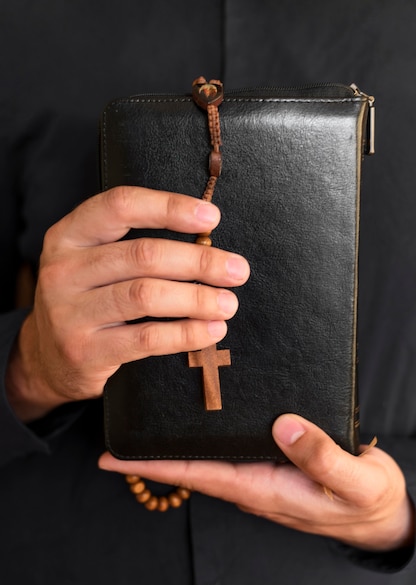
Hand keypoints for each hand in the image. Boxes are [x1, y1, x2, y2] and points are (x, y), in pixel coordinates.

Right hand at [6, 186, 249, 420]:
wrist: (49, 358)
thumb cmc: (89, 300)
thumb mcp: (95, 263)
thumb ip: (135, 246)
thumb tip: (206, 238)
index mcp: (68, 236)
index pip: (120, 206)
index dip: (169, 207)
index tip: (212, 217)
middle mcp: (63, 270)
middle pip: (143, 255)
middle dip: (199, 261)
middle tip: (237, 270)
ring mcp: (69, 313)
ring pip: (146, 296)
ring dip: (197, 299)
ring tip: (228, 303)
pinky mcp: (85, 351)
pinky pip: (146, 339)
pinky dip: (186, 334)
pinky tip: (211, 330)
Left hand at [99, 413, 414, 551]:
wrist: (379, 511)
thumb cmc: (366, 500)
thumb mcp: (353, 481)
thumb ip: (321, 456)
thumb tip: (284, 426)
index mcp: (262, 488)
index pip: (198, 474)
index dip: (153, 466)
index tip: (113, 459)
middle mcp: (252, 480)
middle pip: (192, 463)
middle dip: (154, 450)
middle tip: (119, 428)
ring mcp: (260, 469)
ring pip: (208, 452)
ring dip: (177, 438)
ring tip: (148, 416)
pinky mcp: (272, 457)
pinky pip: (229, 444)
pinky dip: (207, 430)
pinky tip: (201, 412)